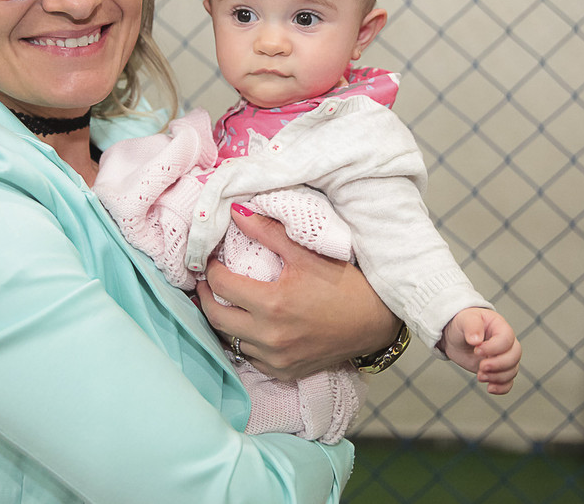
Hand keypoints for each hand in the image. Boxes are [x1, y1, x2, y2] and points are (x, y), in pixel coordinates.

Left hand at [195, 205, 399, 380]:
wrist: (377, 322)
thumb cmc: (346, 284)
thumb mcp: (307, 253)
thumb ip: (268, 232)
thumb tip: (236, 211)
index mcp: (272, 304)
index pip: (221, 285)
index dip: (210, 269)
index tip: (211, 260)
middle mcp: (269, 336)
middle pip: (216, 317)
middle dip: (206, 297)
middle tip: (207, 281)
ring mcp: (276, 358)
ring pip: (231, 340)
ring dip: (224, 319)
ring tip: (227, 300)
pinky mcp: (284, 371)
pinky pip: (251, 358)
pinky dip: (245, 341)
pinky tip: (250, 326)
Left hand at [440, 307, 521, 393]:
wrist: (456, 337)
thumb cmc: (462, 324)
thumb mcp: (465, 319)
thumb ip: (472, 326)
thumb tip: (476, 341)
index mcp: (500, 327)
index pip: (507, 339)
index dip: (494, 348)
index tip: (476, 350)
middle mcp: (506, 343)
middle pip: (515, 356)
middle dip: (498, 365)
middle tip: (481, 367)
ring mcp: (503, 357)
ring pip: (513, 370)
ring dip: (497, 377)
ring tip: (479, 376)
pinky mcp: (498, 370)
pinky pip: (508, 382)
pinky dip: (501, 388)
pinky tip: (489, 388)